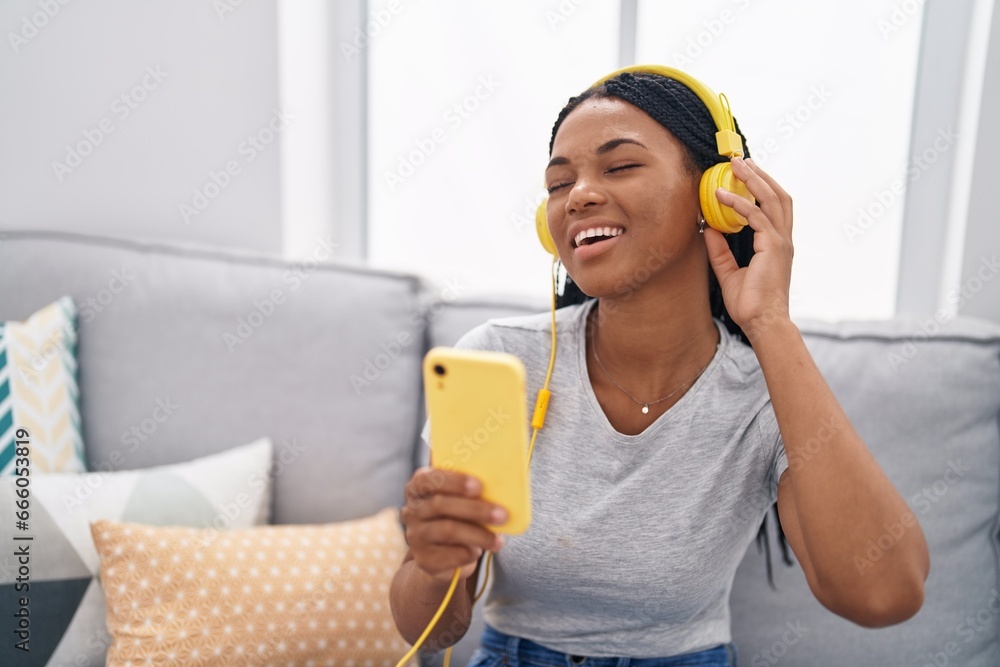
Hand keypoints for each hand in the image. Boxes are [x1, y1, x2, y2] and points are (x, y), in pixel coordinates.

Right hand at [399, 467, 506, 582]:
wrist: (443, 552)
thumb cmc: (457, 515)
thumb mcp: (459, 499)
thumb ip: (470, 491)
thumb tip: (500, 492)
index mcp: (418, 487)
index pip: (427, 479)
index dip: (453, 481)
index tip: (479, 486)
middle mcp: (412, 510)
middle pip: (440, 505)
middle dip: (474, 509)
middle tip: (502, 514)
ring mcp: (415, 536)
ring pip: (448, 530)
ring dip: (478, 534)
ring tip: (498, 539)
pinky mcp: (424, 559)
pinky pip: (451, 555)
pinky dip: (470, 553)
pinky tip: (481, 551)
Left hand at [702, 157, 793, 340]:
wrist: (762, 323)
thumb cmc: (749, 304)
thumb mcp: (729, 273)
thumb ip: (720, 250)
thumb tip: (708, 228)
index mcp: (776, 245)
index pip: (773, 208)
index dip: (761, 188)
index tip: (745, 173)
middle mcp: (782, 239)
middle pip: (777, 196)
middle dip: (760, 175)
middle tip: (740, 161)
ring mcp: (781, 242)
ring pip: (771, 199)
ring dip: (753, 179)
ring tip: (735, 165)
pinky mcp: (773, 247)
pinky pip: (755, 217)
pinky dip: (738, 204)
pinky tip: (721, 196)